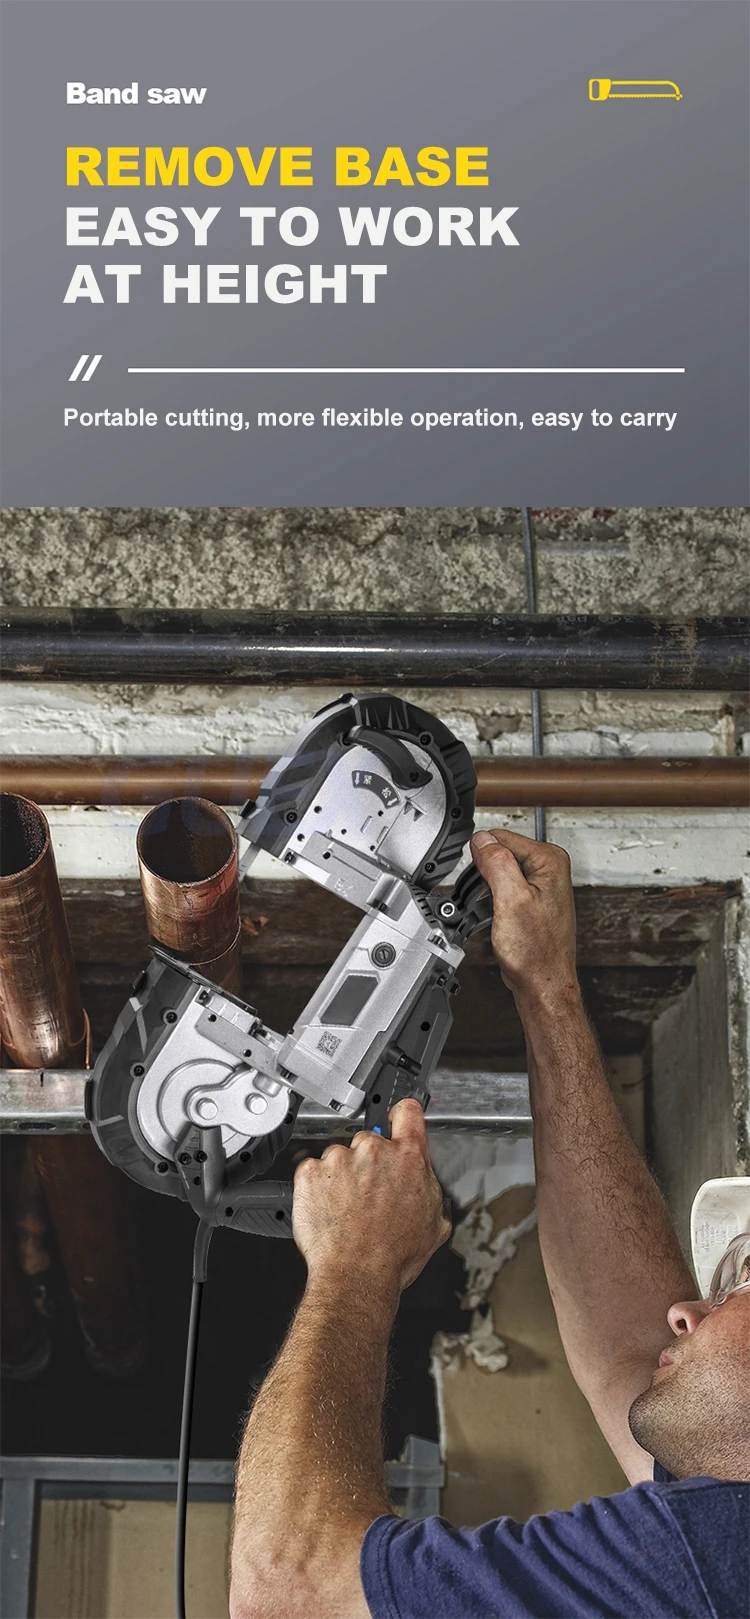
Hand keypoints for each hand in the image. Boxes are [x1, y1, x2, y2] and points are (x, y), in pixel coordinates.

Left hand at [292, 1099, 450, 1294]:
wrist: (356, 1275)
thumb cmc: (393, 1256)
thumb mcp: (434, 1224)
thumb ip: (432, 1190)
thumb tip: (428, 1181)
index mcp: (408, 1158)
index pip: (407, 1112)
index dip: (402, 1116)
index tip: (397, 1121)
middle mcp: (374, 1150)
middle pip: (370, 1140)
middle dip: (369, 1162)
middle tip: (369, 1194)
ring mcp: (340, 1159)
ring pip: (340, 1156)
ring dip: (341, 1176)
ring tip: (347, 1208)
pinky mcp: (311, 1172)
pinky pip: (312, 1170)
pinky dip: (317, 1187)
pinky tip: (329, 1209)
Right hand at [470, 829, 577, 1003]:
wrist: (543, 983)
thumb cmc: (536, 951)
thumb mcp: (510, 900)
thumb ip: (496, 863)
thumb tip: (482, 839)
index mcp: (550, 860)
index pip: (501, 837)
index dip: (483, 859)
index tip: (482, 883)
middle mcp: (550, 869)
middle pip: (500, 853)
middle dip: (485, 875)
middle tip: (491, 902)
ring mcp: (542, 886)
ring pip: (499, 872)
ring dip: (488, 890)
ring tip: (495, 912)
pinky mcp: (533, 901)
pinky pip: (504, 888)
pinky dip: (494, 901)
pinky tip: (499, 917)